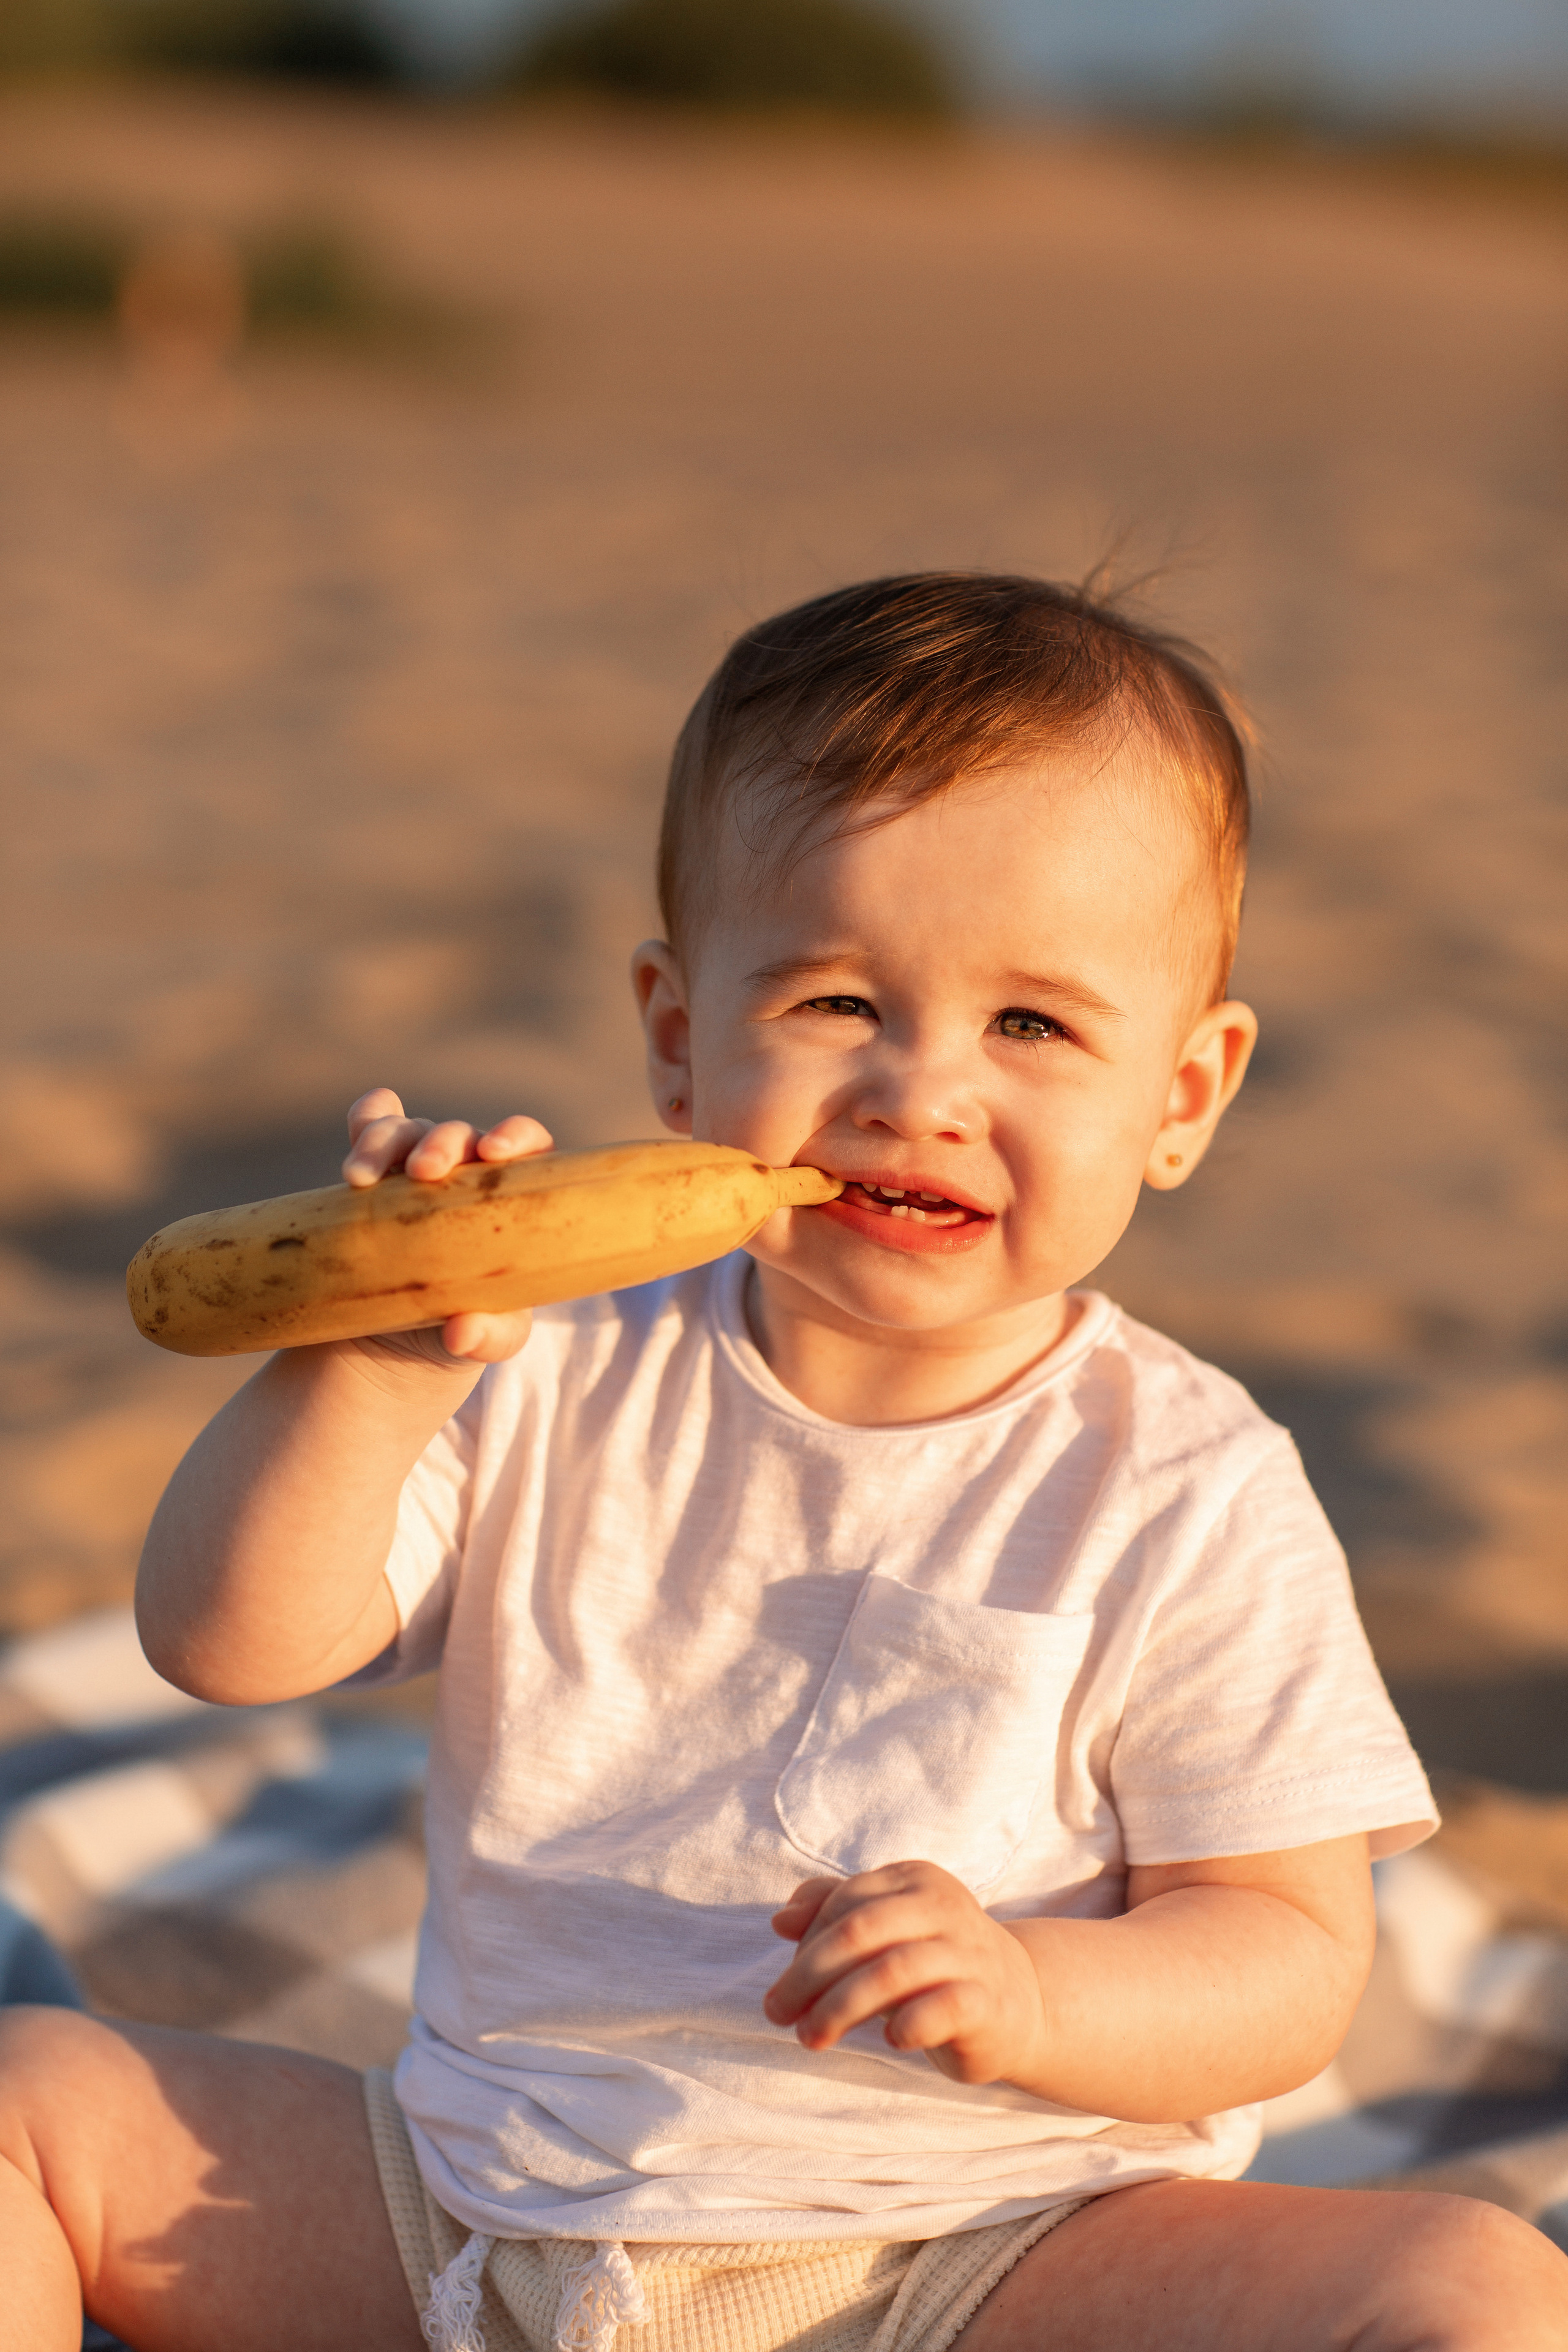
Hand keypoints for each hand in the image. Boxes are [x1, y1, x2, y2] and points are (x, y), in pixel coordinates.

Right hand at [339, 1086, 553, 1370]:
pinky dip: (365, 1118)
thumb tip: (462, 1333)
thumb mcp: (492, 1342)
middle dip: (441, 1143)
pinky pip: (367, 1130)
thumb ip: (489, 1337)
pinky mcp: (371, 1178)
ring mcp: (413, 1170)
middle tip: (423, 1172)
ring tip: (359, 1179)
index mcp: (511, 1197)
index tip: (494, 1153)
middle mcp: (465, 1172)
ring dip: (383, 1141)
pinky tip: (357, 1124)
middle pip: (458, 1134)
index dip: (516, 1136)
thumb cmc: (471, 1328)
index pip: (529, 1144)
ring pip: (405, 1131)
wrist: (403, 1343)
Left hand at [763, 1859, 1048, 2089]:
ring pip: (892, 1970)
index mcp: (914, 1880)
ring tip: (811, 2038)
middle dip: (808, 1974)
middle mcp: (944, 1906)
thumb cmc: (933, 1962)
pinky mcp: (986, 2002)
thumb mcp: (885, 1929)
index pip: (845, 1902)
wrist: (1021, 2000)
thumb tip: (780, 1920)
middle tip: (778, 2014)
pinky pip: (942, 2007)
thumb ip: (833, 1912)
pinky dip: (908, 2023)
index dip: (805, 1944)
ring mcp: (968, 1953)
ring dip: (839, 2007)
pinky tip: (889, 2040)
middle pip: (860, 1930)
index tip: (785, 1989)